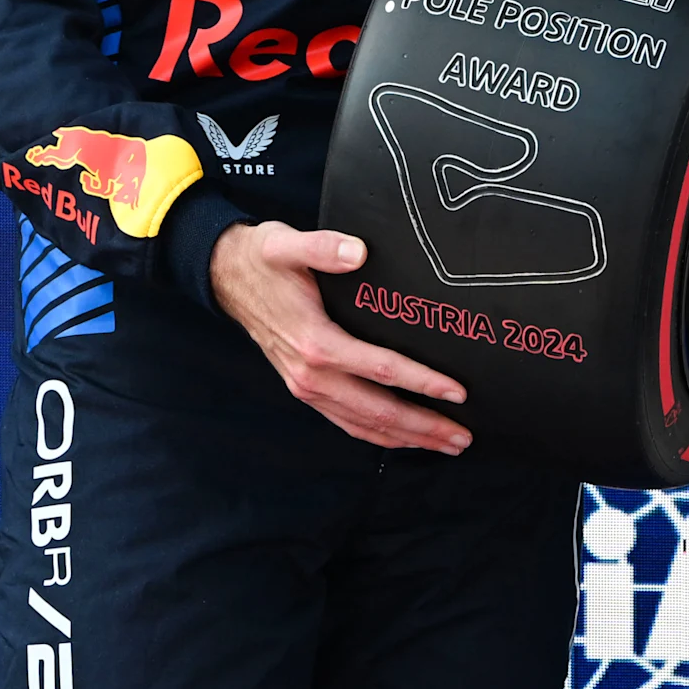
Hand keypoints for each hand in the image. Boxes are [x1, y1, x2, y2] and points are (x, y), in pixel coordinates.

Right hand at [208, 221, 471, 452]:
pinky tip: (401, 437)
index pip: (381, 370)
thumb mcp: (287, 244)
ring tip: (445, 443)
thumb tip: (358, 251)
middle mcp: (312, 375)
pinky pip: (346, 421)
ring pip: (364, 425)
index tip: (457, 392)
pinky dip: (378, 435)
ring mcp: (307, 387)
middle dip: (423, 426)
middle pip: (378, 411)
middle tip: (463, 436)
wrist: (225, 276)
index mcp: (316, 343)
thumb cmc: (263, 259)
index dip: (422, 383)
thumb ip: (323, 247)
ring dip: (406, 438)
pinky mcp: (305, 388)